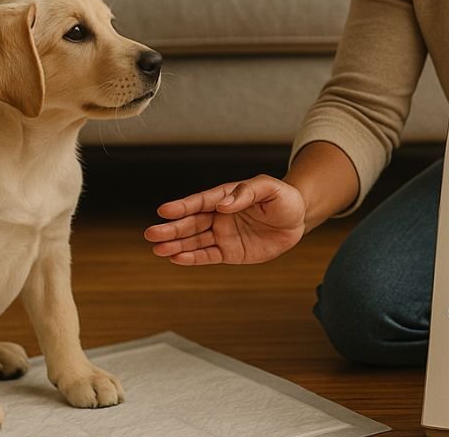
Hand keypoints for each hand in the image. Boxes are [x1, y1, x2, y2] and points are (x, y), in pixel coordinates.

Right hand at [144, 175, 305, 264]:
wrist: (297, 219)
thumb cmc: (283, 199)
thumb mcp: (270, 189)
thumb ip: (247, 193)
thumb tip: (223, 205)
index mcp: (226, 196)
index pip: (201, 202)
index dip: (183, 206)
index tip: (164, 210)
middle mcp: (219, 215)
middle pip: (191, 222)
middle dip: (171, 229)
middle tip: (150, 233)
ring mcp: (223, 234)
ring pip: (195, 240)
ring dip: (176, 245)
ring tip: (157, 249)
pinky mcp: (230, 252)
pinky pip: (208, 256)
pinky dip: (192, 258)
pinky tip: (176, 258)